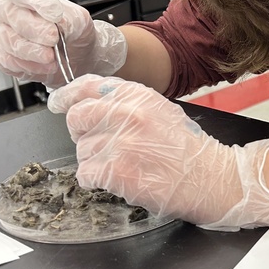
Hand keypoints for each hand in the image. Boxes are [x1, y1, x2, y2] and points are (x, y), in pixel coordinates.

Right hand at [0, 0, 126, 86]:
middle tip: (54, 38)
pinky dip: (29, 65)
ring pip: (9, 40)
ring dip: (34, 51)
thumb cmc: (71, 31)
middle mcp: (5, 5)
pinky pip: (8, 60)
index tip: (55, 12)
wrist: (74, 55)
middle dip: (36, 30)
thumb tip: (58, 22)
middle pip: (11, 13)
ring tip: (52, 56)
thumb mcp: (79, 19)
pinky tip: (44, 65)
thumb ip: (69, 17)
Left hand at [48, 75, 268, 229]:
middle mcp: (125, 114)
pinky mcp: (116, 171)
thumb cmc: (189, 149)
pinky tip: (118, 180)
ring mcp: (120, 143)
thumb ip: (126, 103)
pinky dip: (96, 181)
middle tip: (104, 145)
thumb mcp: (160, 110)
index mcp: (136, 96)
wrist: (211, 178)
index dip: (67, 96)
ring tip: (125, 166)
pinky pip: (85, 174)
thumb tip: (90, 103)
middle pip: (77, 119)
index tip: (57, 103)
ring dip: (96, 162)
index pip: (87, 87)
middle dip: (84, 134)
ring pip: (81, 151)